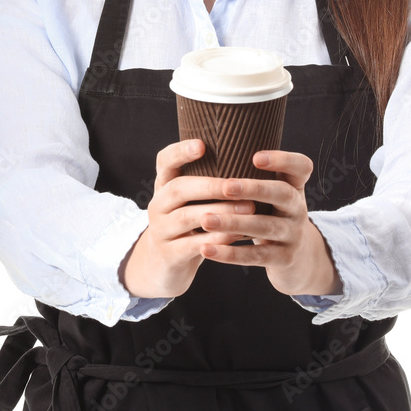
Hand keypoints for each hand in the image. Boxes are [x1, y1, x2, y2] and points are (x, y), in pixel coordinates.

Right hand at [120, 139, 254, 298]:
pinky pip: (192, 246)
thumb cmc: (190, 224)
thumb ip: (209, 182)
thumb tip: (252, 156)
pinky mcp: (168, 254)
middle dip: (210, 186)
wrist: (166, 265)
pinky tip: (237, 235)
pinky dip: (216, 240)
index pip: (165, 161)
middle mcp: (158, 204)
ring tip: (248, 209)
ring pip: (186, 218)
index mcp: (164, 185)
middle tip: (237, 185)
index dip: (181, 151)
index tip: (202, 145)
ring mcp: (160, 230)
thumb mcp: (191, 201)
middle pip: (177, 189)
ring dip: (219, 212)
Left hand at [197, 150, 342, 297]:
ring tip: (205, 220)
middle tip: (225, 187)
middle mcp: (298, 207)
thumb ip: (251, 176)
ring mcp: (293, 234)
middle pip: (282, 193)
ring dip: (234, 222)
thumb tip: (205, 147)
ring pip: (265, 226)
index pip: (301, 166)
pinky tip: (207, 249)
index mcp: (294, 186)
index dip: (283, 159)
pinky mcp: (284, 259)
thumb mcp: (271, 195)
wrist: (296, 260)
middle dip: (253, 189)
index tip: (255, 157)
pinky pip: (257, 256)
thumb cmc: (271, 216)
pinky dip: (231, 254)